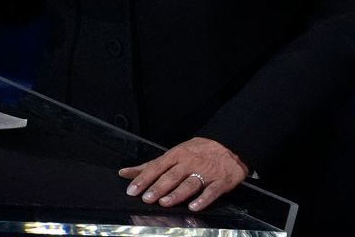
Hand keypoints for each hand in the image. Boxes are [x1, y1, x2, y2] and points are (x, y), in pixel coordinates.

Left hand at [118, 137, 248, 211]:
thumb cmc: (197, 152)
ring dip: (177, 193)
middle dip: (158, 187)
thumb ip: (150, 166)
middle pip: (172, 175)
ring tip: (165, 202)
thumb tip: (125, 173)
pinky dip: (203, 199)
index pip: (157, 167)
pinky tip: (194, 207)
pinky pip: (211, 191)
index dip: (144, 179)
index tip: (132, 190)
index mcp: (176, 155)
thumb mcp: (173, 154)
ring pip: (189, 183)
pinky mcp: (220, 181)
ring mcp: (205, 172)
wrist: (229, 146)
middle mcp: (189, 162)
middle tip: (146, 198)